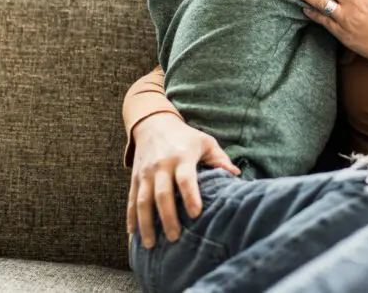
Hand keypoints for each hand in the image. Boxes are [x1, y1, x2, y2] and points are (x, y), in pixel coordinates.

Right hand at [127, 113, 239, 247]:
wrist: (153, 123)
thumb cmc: (185, 136)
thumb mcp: (205, 142)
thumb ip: (220, 159)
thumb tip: (236, 176)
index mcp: (182, 157)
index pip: (185, 179)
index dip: (190, 196)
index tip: (196, 214)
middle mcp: (161, 165)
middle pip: (162, 194)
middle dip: (167, 217)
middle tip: (175, 237)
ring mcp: (146, 172)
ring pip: (143, 200)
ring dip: (146, 223)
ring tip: (151, 244)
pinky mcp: (135, 177)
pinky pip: (131, 199)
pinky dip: (131, 217)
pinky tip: (132, 234)